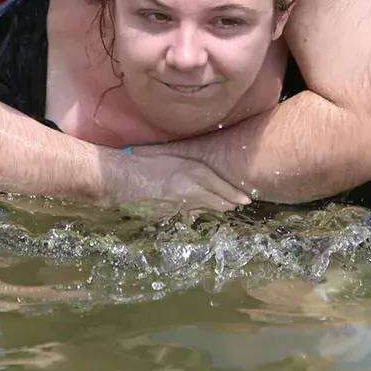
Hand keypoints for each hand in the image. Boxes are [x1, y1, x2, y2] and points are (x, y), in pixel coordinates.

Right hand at [108, 152, 251, 212]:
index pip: (222, 187)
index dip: (235, 195)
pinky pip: (190, 211)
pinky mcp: (172, 213)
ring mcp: (182, 203)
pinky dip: (198, 210)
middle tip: (239, 204)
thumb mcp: (175, 158)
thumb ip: (193, 168)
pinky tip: (199, 208)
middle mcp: (192, 189)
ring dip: (217, 208)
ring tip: (226, 207)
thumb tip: (207, 176)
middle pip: (219, 202)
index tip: (246, 200)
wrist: (124, 178)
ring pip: (206, 208)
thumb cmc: (147, 161)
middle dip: (230, 204)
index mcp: (194, 171)